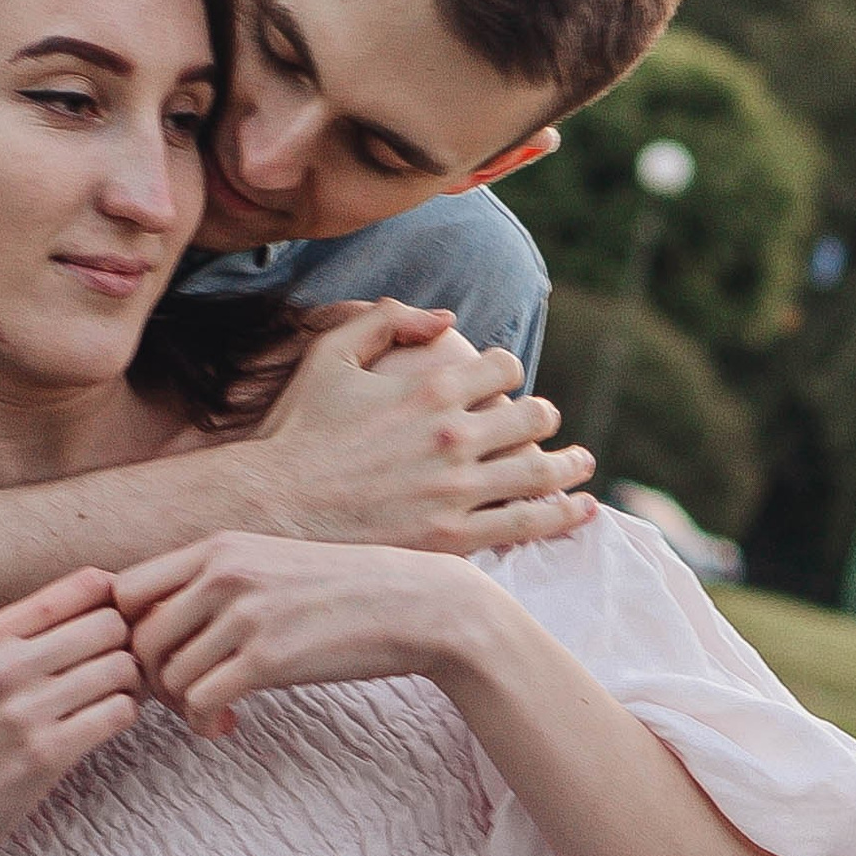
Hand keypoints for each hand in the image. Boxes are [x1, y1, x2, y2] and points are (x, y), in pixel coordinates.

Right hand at [0, 566, 142, 855]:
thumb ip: (35, 632)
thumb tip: (115, 598)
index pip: (85, 585)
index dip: (117, 602)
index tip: (115, 629)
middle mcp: (6, 663)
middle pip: (112, 624)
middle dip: (128, 645)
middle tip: (121, 669)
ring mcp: (26, 709)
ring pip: (123, 668)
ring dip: (131, 684)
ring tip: (113, 697)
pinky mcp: (47, 753)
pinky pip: (120, 713)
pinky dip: (124, 716)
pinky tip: (104, 725)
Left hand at [115, 534, 492, 735]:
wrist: (416, 605)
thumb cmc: (344, 593)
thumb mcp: (271, 565)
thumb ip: (217, 582)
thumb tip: (163, 623)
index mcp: (218, 548)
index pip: (124, 590)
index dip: (127, 633)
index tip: (160, 659)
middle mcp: (223, 574)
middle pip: (136, 639)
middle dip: (150, 680)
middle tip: (182, 697)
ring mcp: (245, 615)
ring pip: (166, 676)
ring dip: (180, 708)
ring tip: (212, 714)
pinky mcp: (269, 658)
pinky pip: (200, 702)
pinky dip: (204, 724)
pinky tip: (229, 725)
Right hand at [248, 301, 598, 556]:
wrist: (274, 508)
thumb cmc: (298, 431)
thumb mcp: (331, 356)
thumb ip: (387, 319)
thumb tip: (447, 317)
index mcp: (431, 389)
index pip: (503, 369)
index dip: (510, 372)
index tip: (506, 385)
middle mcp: (453, 437)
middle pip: (533, 417)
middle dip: (544, 417)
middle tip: (545, 424)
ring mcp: (457, 490)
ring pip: (541, 472)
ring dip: (570, 465)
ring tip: (581, 465)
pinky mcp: (453, 538)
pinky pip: (525, 524)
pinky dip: (561, 514)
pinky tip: (580, 510)